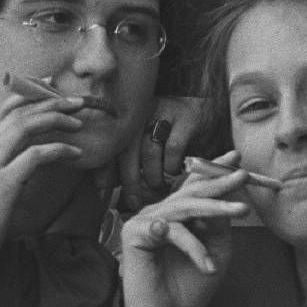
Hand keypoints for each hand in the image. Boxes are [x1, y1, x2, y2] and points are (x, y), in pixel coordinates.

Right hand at [0, 93, 84, 306]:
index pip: (1, 111)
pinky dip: (60, 149)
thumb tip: (25, 156)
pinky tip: (76, 153)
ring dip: (57, 120)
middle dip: (51, 102)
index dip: (28, 95)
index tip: (50, 85)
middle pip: (18, 113)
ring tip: (78, 122)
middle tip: (77, 101)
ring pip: (26, 127)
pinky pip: (37, 155)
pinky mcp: (2, 183)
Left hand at [100, 95, 203, 209]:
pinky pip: (173, 149)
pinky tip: (173, 172)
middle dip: (129, 180)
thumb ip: (128, 157)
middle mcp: (142, 111)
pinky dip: (171, 166)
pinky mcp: (186, 118)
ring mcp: (164, 112)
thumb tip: (108, 185)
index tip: (103, 189)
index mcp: (127, 115)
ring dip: (153, 176)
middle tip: (133, 201)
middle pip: (127, 149)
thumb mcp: (145, 136)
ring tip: (157, 187)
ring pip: (149, 151)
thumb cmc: (170, 129)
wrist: (203, 105)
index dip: (104, 169)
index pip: (110, 144)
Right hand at [119, 151, 248, 306]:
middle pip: (192, 191)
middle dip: (220, 181)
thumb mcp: (216, 249)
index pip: (196, 186)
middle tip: (243, 175)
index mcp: (178, 215)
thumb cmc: (191, 286)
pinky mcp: (134, 233)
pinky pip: (173, 232)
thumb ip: (220, 222)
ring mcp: (145, 221)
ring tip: (242, 212)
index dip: (214, 170)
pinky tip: (207, 267)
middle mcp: (160, 213)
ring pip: (185, 207)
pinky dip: (194, 248)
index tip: (237, 157)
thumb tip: (229, 193)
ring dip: (216, 208)